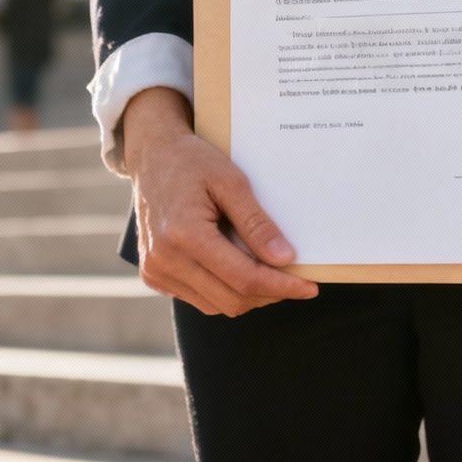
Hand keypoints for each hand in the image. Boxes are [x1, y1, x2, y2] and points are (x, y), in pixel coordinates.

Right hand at [120, 88, 318, 316]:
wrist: (152, 156)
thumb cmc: (192, 162)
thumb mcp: (231, 181)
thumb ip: (256, 223)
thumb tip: (285, 259)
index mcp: (183, 234)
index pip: (244, 278)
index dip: (281, 286)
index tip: (309, 287)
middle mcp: (164, 260)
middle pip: (232, 299)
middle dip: (269, 294)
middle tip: (295, 280)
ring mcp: (155, 271)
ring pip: (216, 305)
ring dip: (247, 295)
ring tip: (267, 271)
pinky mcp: (153, 275)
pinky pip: (198, 299)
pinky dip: (224, 290)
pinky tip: (237, 268)